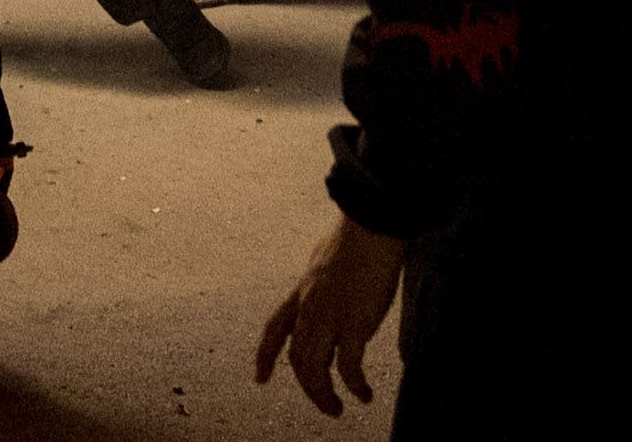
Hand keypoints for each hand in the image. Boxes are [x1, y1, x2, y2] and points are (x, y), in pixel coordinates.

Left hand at [256, 213, 408, 417]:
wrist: (371, 223)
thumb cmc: (356, 235)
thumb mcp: (325, 259)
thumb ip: (322, 280)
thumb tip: (329, 285)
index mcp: (302, 291)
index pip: (275, 328)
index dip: (265, 356)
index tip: (260, 377)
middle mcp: (309, 307)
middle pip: (297, 358)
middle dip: (307, 387)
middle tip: (323, 404)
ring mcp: (329, 316)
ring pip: (315, 369)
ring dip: (323, 395)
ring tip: (336, 409)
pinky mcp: (354, 323)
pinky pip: (348, 367)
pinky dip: (354, 386)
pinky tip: (363, 394)